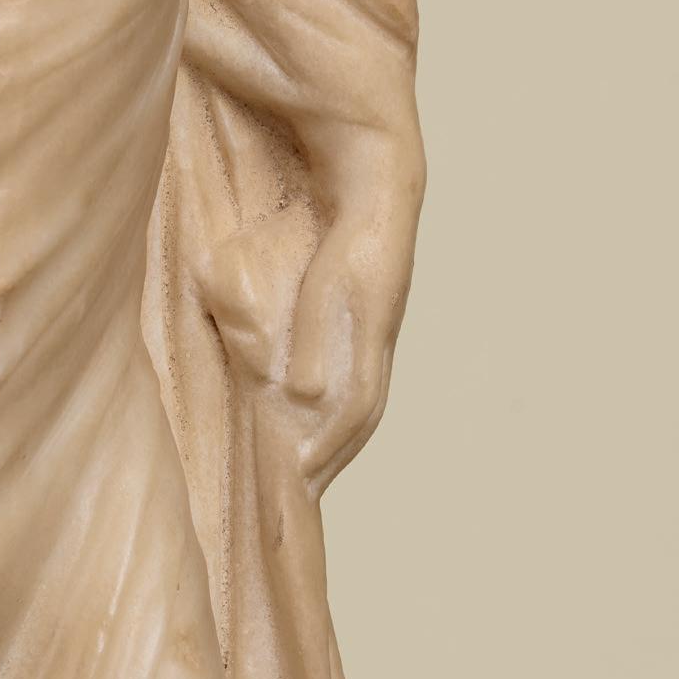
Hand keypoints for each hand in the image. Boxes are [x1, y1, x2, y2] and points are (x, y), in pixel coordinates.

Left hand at [280, 223, 402, 495]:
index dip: (329, 446)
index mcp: (371, 340)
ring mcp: (376, 333)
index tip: (300, 476)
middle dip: (335, 453)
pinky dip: (339, 405)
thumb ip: (316, 338)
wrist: (378, 190)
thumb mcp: (329, 287)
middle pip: (362, 415)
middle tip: (304, 487)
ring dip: (339, 435)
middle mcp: (378, 344)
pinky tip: (318, 409)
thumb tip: (304, 395)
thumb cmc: (351, 237)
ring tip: (312, 462)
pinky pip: (358, 377)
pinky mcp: (369, 322)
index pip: (355, 410)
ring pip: (362, 399)